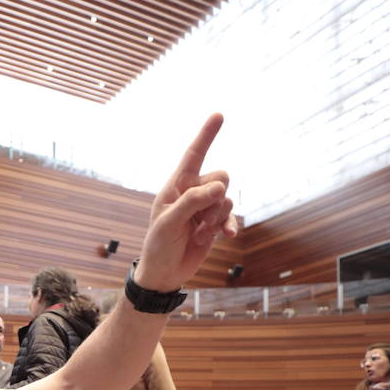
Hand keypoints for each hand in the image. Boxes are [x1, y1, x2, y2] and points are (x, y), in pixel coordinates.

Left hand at [135, 114, 237, 291]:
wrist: (164, 274)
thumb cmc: (159, 246)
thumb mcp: (169, 223)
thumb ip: (193, 202)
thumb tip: (219, 187)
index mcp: (176, 186)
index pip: (193, 155)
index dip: (206, 135)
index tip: (218, 115)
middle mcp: (192, 193)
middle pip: (221, 176)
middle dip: (216, 196)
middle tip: (200, 218)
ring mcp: (205, 209)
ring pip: (227, 197)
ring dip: (217, 216)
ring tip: (200, 233)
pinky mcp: (214, 224)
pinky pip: (231, 216)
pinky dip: (229, 225)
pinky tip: (227, 236)